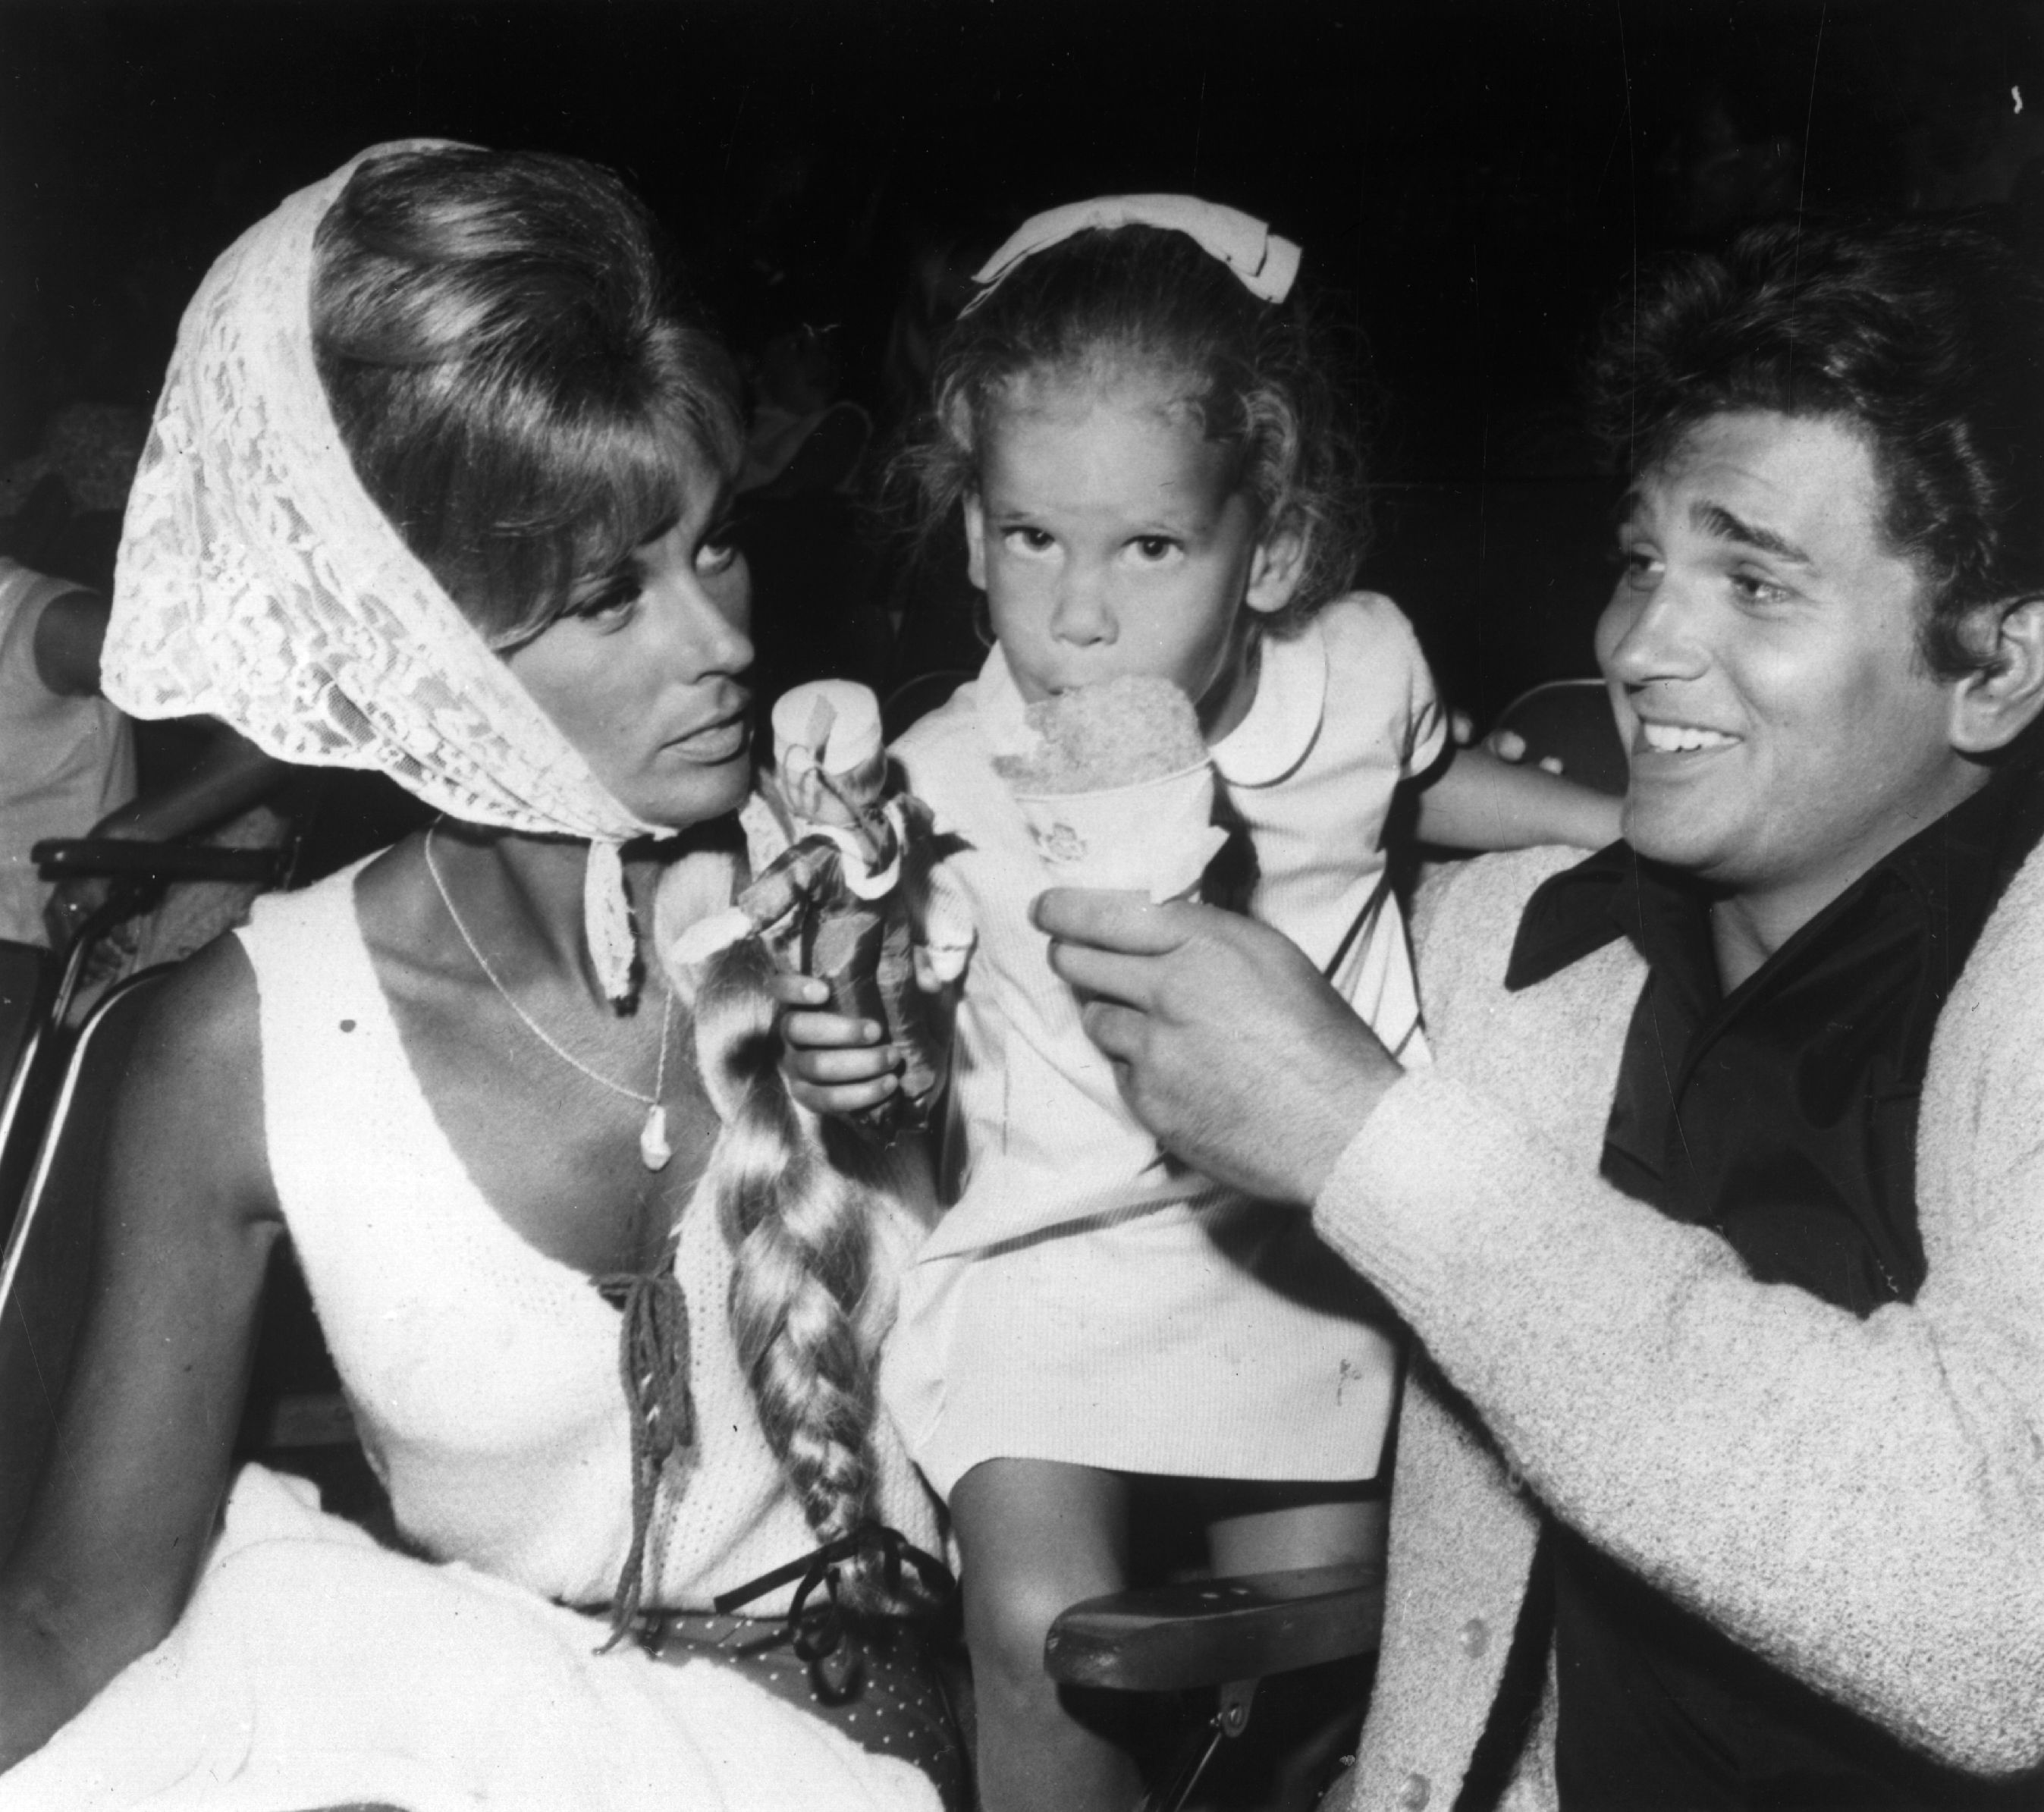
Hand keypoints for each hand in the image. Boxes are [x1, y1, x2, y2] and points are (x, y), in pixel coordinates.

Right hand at [765, 970, 903, 1117]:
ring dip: (856, 1065)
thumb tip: (930, 982)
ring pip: (813, 1066)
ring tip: (892, 1059)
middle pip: (796, 1027)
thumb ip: (914, 970)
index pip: (781, 985)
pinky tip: (887, 1086)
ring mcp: (796, 1064)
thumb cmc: (890, 1010)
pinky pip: (825, 1099)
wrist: (897, 1057)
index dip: (794, 987)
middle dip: (839, 1031)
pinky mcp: (809, 1094)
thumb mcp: (904, 983)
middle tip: (877, 1031)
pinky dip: (858, 1095)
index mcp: (805, 997)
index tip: (823, 992)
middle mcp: (792, 1029)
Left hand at [1033, 889, 1403, 1204]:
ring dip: (1110, 1016)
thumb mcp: (1273, 958)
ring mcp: (1153, 1050)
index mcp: (1206, 944)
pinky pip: (1119, 1072)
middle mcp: (1169, 989)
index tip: (1043, 910)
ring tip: (1153, 1027)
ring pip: (1095, 1019)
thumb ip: (1209, 937)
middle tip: (1070, 958)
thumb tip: (1156, 923)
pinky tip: (1177, 1074)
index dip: (1062, 911)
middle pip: (1080, 963)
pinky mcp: (1148, 1102)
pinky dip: (1136, 1068)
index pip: (1105, 914)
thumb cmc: (1322, 1039)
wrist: (1342, 1129)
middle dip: (1070, 957)